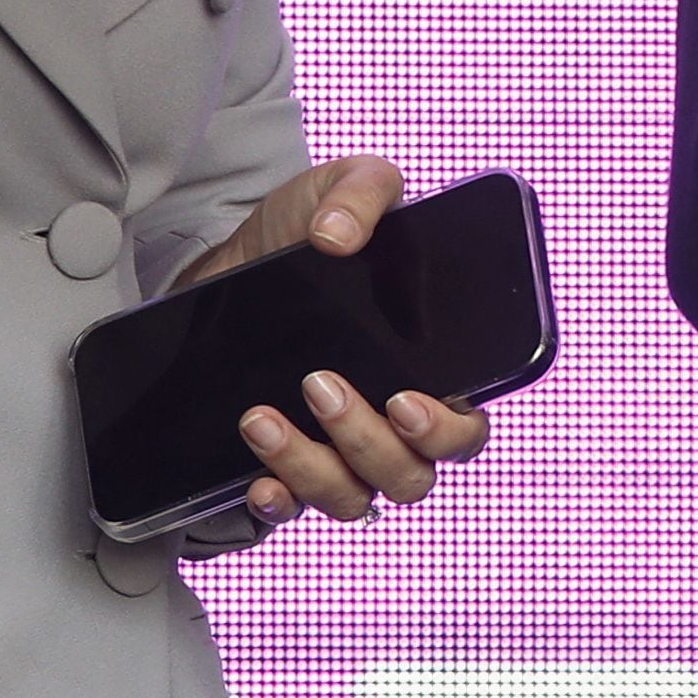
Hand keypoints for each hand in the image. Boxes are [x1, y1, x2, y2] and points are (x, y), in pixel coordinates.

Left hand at [171, 157, 492, 526]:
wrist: (231, 262)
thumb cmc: (305, 231)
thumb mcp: (339, 187)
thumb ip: (360, 191)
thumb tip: (337, 234)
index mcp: (431, 370)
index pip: (466, 431)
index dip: (446, 432)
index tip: (404, 400)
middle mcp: (392, 425)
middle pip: (410, 476)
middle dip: (363, 439)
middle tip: (318, 382)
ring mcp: (340, 453)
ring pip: (352, 499)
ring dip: (310, 467)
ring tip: (261, 416)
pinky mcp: (286, 466)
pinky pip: (292, 510)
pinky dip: (276, 501)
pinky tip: (256, 476)